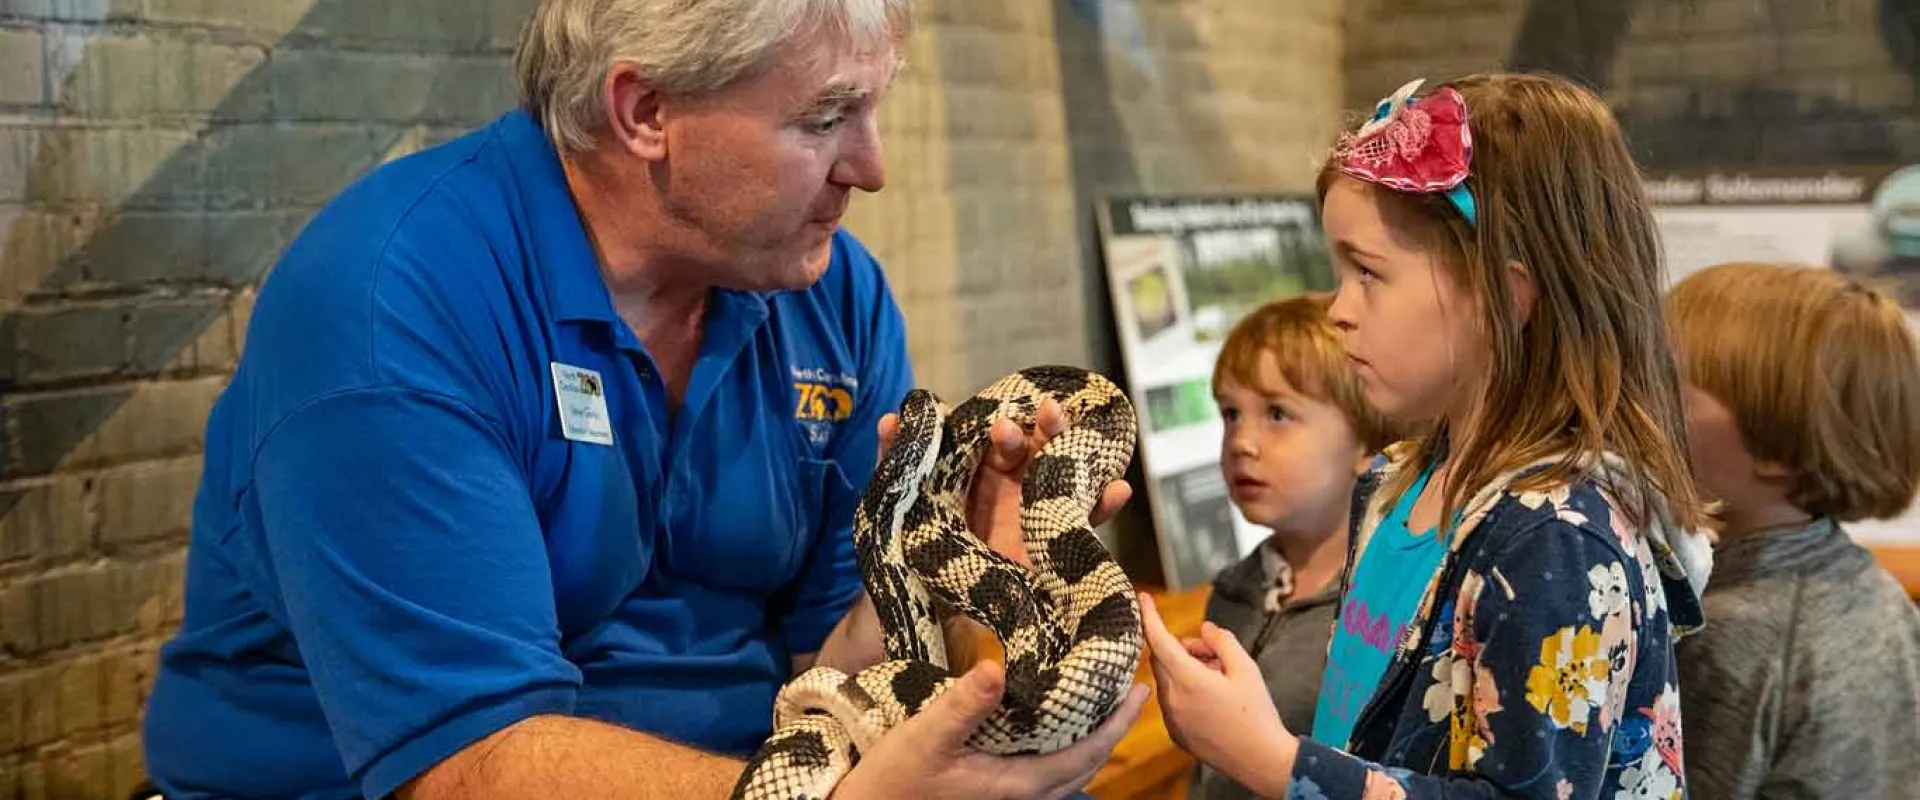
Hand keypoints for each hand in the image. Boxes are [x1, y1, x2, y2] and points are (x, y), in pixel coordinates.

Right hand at [829, 661, 1149, 799]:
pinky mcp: (997, 794)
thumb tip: (996, 670)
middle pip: (1087, 762)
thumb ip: (964, 705)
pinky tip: (1054, 725)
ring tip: (1102, 703)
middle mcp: (1026, 796)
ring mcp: (1012, 798)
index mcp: (1021, 782)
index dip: (1118, 722)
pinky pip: (1049, 771)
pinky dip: (1066, 748)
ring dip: (1093, 738)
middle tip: (1130, 689)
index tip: (1140, 688)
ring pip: (1070, 770)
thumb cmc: (895, 777)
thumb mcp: (925, 735)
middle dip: (1114, 727)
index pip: (1088, 751)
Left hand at [878, 399, 1131, 565]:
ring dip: (1082, 458)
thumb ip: (896, 464)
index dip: (1005, 426)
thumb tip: (889, 418)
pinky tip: (1117, 490)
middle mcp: (1015, 484)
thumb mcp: (899, 506)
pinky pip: (1084, 521)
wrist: (929, 608)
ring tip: (1090, 442)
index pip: (1000, 437)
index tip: (1002, 424)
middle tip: (1051, 414)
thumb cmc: (911, 548)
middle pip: (1041, 447)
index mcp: (981, 469)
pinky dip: (1103, 504)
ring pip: (1067, 476)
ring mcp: (1038, 512)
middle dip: (1049, 428)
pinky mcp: (1054, 545)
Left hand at [1138, 592, 1296, 798]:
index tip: (1143, 598)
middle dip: (1183, 648)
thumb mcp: (1246, 668)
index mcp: (1188, 680)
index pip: (1159, 640)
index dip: (1149, 616)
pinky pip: (1171, 702)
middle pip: (1163, 660)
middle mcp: (1172, 700)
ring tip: (1219, 679)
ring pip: (1167, 681)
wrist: (1262, 761)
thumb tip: (1204, 629)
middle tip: (1214, 654)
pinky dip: (1184, 691)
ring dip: (1184, 670)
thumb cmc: (1257, 713)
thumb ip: (1222, 641)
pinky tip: (1212, 700)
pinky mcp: (1176, 734)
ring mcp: (1171, 720)